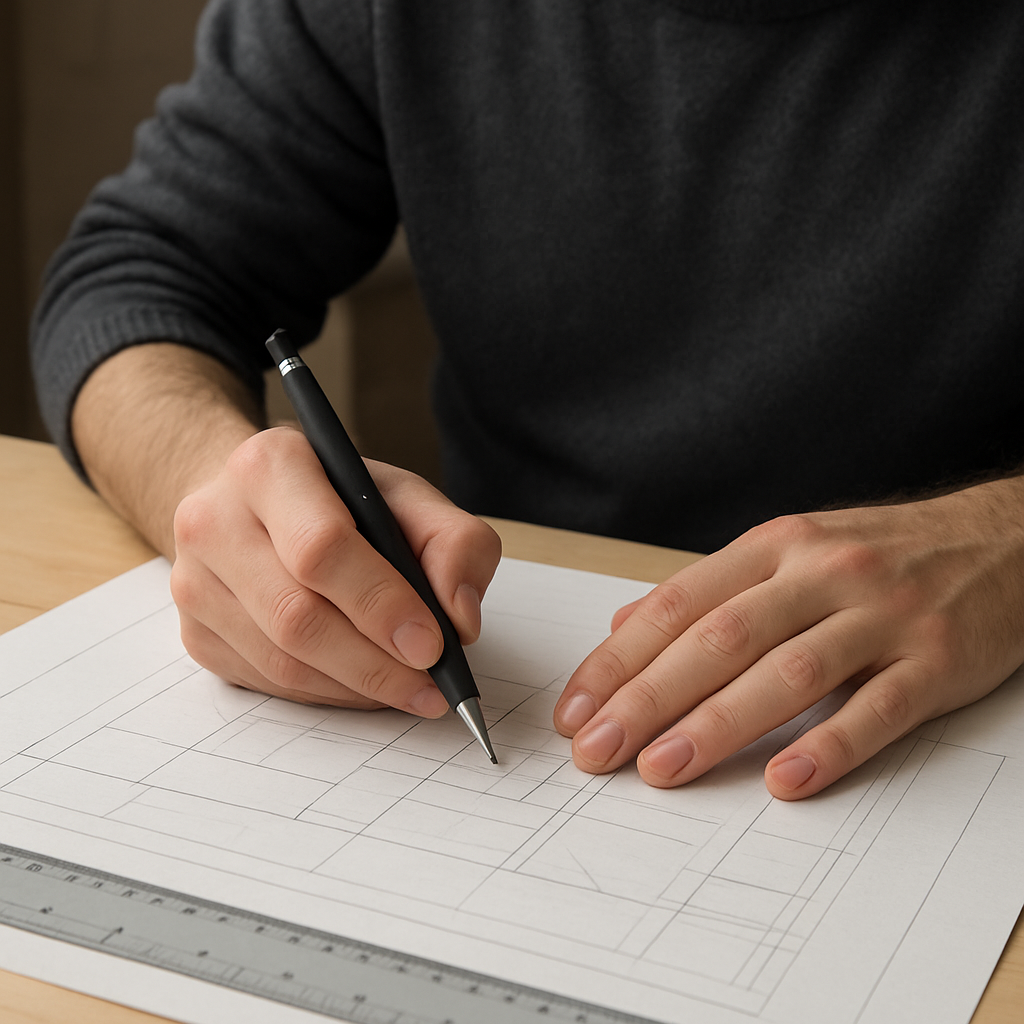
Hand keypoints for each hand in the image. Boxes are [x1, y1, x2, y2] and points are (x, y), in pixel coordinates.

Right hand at [170, 426, 500, 710]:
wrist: (256, 504)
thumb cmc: (339, 500)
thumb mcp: (408, 497)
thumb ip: (455, 543)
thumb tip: (460, 619)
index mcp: (270, 466)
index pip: (320, 547)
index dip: (380, 603)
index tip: (432, 644)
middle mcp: (214, 520)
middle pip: (295, 615)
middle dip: (375, 663)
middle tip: (431, 685)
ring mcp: (194, 582)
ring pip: (280, 660)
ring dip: (356, 687)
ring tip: (411, 689)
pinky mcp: (195, 633)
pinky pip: (267, 682)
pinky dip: (327, 694)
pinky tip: (364, 683)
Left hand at [553, 478, 1023, 798]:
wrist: (1003, 539)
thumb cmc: (878, 555)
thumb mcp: (787, 553)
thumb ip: (707, 592)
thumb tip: (623, 629)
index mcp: (773, 548)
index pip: (676, 606)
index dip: (617, 661)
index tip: (574, 709)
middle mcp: (820, 574)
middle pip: (718, 640)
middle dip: (646, 699)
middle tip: (596, 751)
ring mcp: (881, 616)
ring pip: (787, 673)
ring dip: (718, 725)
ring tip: (661, 769)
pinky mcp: (938, 659)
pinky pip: (879, 707)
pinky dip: (831, 745)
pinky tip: (786, 781)